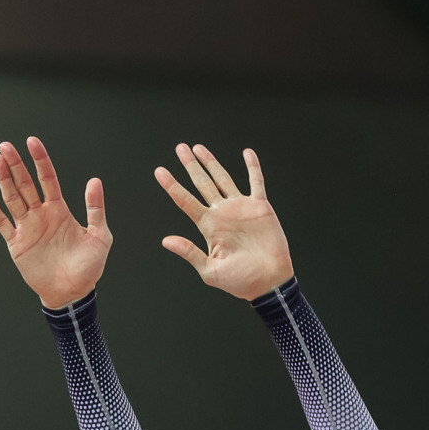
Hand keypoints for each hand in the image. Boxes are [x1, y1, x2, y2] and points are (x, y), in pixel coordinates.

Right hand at [0, 137, 111, 309]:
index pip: (47, 179)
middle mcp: (41, 215)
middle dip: (16, 165)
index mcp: (59, 210)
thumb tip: (95, 181)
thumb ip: (95, 209)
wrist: (73, 293)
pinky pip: (2, 224)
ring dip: (3, 180)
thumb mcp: (99, 236)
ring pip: (12, 199)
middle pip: (25, 184)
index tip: (32, 142)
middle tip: (5, 146)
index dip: (40, 160)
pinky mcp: (17, 244)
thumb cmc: (89, 267)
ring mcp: (27, 228)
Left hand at [156, 144, 292, 300]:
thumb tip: (166, 241)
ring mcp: (240, 208)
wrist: (269, 282)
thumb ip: (189, 252)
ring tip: (199, 148)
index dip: (172, 186)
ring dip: (212, 163)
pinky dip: (252, 167)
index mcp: (208, 226)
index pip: (185, 201)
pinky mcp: (260, 207)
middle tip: (180, 148)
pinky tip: (247, 153)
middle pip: (202, 184)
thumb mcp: (210, 271)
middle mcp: (222, 213)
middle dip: (190, 166)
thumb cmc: (240, 281)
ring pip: (223, 178)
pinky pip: (256, 182)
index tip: (159, 171)